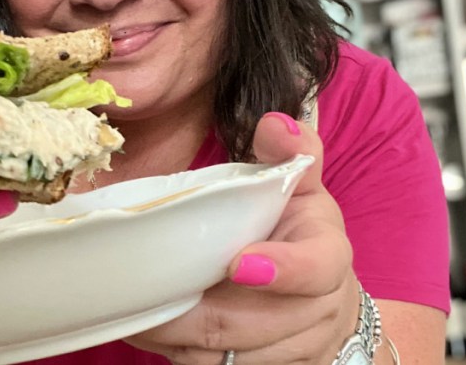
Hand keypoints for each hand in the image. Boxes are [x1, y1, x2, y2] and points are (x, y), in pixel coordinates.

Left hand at [125, 112, 359, 363]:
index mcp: (329, 256)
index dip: (281, 270)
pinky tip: (147, 329)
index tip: (238, 264)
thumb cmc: (299, 233)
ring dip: (179, 337)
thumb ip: (291, 152)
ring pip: (228, 354)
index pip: (316, 268)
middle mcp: (317, 310)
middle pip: (253, 322)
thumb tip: (272, 124)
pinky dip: (177, 353)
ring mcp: (290, 348)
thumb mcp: (302, 186)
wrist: (325, 302)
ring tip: (136, 309)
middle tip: (146, 292)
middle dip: (197, 312)